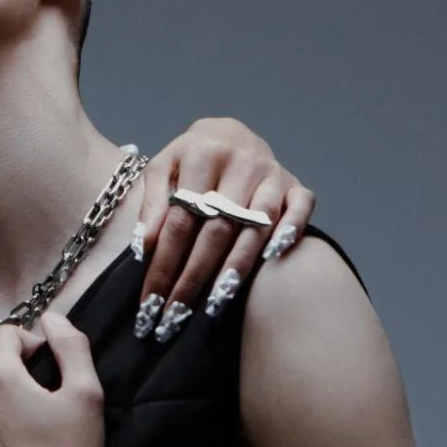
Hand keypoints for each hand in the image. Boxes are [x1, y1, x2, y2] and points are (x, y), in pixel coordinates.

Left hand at [135, 117, 315, 338]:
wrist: (231, 132)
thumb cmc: (191, 157)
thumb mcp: (163, 168)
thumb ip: (153, 203)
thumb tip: (145, 247)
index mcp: (202, 154)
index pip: (180, 220)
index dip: (165, 263)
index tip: (151, 300)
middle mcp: (240, 162)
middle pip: (216, 229)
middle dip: (194, 276)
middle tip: (176, 315)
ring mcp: (272, 173)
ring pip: (256, 225)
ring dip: (236, 266)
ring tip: (215, 302)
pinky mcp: (295, 183)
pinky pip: (301, 206)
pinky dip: (290, 229)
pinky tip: (273, 257)